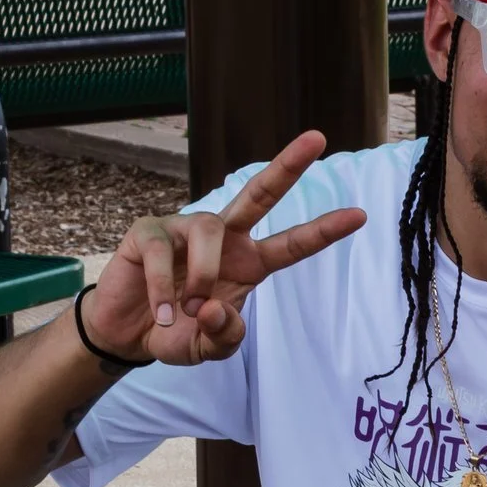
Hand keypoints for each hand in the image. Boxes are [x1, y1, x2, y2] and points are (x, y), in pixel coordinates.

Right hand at [84, 131, 365, 365]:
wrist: (126, 334)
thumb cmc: (175, 332)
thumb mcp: (208, 348)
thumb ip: (224, 336)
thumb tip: (214, 308)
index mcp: (249, 262)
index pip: (293, 244)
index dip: (324, 230)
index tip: (361, 215)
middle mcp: (223, 237)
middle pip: (259, 194)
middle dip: (288, 167)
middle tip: (318, 139)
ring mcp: (184, 229)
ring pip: (209, 231)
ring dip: (202, 274)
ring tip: (187, 309)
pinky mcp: (147, 231)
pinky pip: (162, 252)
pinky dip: (163, 289)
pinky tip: (162, 312)